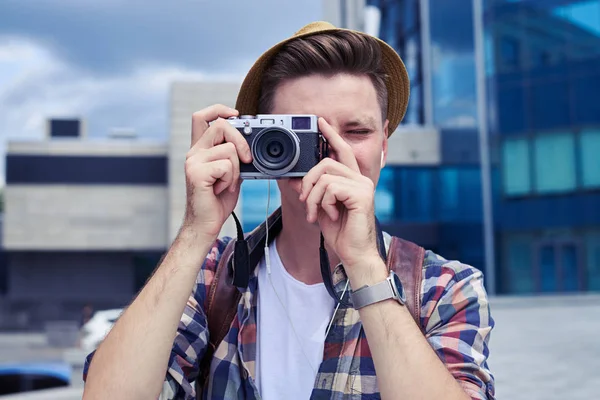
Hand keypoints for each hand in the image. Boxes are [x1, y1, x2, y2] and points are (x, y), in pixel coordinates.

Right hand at [182, 104, 251, 239]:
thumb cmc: (217, 200)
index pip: (202, 116)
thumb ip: (235, 156)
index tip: (235, 114)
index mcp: (200, 149)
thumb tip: (251, 141)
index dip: (219, 109)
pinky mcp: (196, 173)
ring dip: (237, 169)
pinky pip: (226, 166)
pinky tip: (221, 189)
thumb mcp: (231, 173)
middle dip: (241, 140)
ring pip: (228, 149)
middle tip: (247, 159)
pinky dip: (231, 179)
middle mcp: (194, 152)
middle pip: (220, 125)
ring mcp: (193, 162)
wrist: (205, 224)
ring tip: (227, 183)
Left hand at [299, 118, 380, 273]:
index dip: (331, 135)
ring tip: (316, 214)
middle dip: (308, 181)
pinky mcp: (361, 194)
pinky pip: (330, 188)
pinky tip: (331, 216)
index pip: (341, 151)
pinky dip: (323, 203)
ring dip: (312, 197)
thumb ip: (311, 190)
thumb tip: (293, 177)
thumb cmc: (340, 233)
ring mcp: (363, 186)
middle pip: (326, 162)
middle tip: (304, 200)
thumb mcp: (320, 207)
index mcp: (352, 180)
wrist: (353, 254)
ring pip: (324, 176)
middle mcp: (360, 179)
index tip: (320, 121)